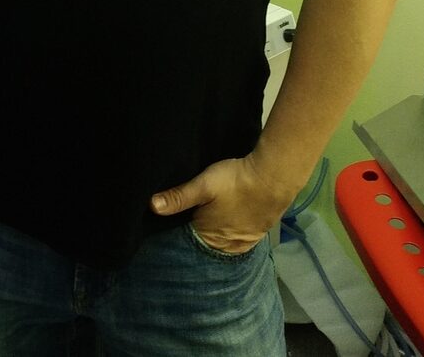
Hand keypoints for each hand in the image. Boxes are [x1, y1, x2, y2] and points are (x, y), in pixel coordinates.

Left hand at [149, 155, 296, 254]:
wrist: (273, 177)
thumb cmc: (235, 181)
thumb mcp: (203, 185)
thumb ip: (178, 197)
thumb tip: (150, 206)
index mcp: (211, 238)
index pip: (188, 244)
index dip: (178, 236)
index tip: (167, 229)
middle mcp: (227, 246)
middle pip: (206, 245)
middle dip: (196, 238)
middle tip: (186, 224)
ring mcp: (245, 241)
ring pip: (223, 244)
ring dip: (214, 237)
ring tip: (206, 224)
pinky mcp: (258, 233)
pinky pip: (238, 240)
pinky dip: (230, 235)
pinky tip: (226, 225)